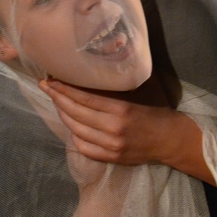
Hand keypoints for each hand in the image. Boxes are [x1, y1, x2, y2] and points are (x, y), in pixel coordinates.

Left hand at [38, 75, 181, 165]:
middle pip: (75, 113)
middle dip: (57, 98)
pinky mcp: (111, 157)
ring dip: (63, 115)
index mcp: (121, 109)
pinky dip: (73, 135)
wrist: (171, 139)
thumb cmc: (157, 108)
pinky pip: (84, 147)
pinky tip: (70, 125)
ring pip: (76, 130)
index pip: (84, 98)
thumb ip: (123, 77)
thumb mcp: (143, 87)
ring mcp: (111, 146)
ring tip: (56, 102)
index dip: (64, 88)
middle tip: (46, 87)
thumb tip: (104, 58)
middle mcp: (113, 128)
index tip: (51, 79)